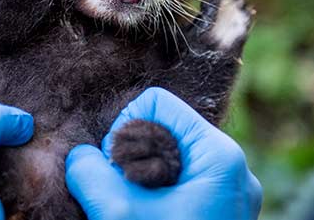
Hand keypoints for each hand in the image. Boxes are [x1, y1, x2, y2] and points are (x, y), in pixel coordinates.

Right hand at [65, 88, 261, 219]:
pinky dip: (154, 196)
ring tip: (130, 212)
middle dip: (130, 159)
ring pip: (170, 160)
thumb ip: (90, 172)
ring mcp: (229, 195)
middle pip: (164, 130)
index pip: (156, 104)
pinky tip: (143, 217)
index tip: (115, 172)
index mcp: (219, 157)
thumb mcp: (118, 215)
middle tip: (120, 197)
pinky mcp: (221, 214)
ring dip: (139, 180)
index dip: (123, 131)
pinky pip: (181, 184)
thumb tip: (81, 156)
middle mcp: (232, 170)